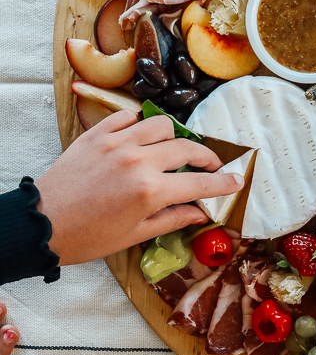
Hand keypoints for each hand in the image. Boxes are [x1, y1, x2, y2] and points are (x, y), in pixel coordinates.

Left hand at [36, 112, 242, 265]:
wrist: (41, 224)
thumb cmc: (87, 237)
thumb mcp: (134, 235)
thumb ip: (172, 219)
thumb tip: (200, 213)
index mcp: (150, 191)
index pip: (200, 183)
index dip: (224, 183)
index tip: (237, 181)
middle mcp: (137, 161)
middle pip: (188, 148)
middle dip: (206, 158)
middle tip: (211, 167)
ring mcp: (116, 143)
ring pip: (161, 125)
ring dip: (175, 138)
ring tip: (174, 151)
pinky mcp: (97, 134)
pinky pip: (128, 117)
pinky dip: (141, 124)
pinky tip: (142, 138)